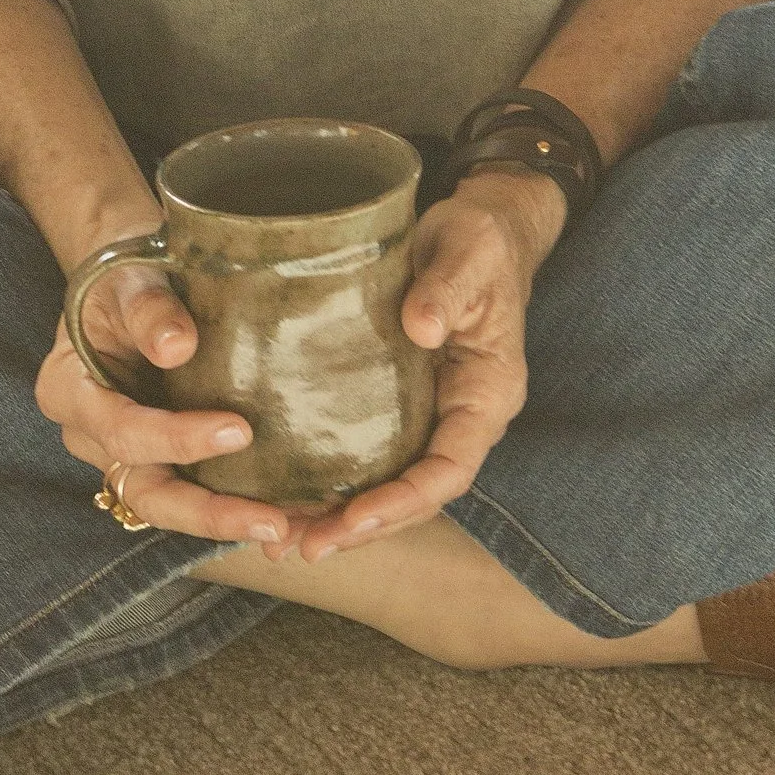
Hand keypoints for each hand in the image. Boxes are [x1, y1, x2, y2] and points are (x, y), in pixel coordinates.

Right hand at [33, 253, 298, 552]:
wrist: (131, 277)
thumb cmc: (125, 270)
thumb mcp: (128, 276)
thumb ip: (147, 308)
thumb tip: (176, 347)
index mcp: (69, 391)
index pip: (123, 431)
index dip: (178, 439)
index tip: (239, 431)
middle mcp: (92, 435)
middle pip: (146, 492)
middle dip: (208, 514)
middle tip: (270, 521)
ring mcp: (126, 452)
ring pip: (171, 504)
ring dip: (226, 521)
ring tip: (285, 529)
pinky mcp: (162, 456)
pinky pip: (194, 490)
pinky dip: (235, 504)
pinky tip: (286, 515)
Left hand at [292, 169, 563, 560]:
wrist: (479, 226)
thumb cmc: (478, 239)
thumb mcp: (468, 253)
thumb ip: (447, 289)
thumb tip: (423, 328)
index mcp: (488, 393)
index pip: (451, 469)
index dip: (405, 502)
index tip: (354, 519)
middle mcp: (461, 415)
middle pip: (416, 494)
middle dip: (363, 528)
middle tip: (304, 548)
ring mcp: (431, 412)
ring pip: (391, 482)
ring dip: (343, 517)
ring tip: (287, 542)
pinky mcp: (400, 400)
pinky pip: (372, 453)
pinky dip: (336, 480)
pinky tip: (290, 494)